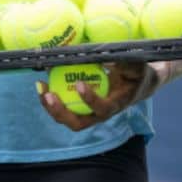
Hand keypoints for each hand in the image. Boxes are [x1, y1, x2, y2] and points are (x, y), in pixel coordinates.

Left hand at [38, 61, 160, 131]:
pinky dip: (51, 99)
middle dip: (61, 112)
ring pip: (67, 119)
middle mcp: (101, 115)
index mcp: (116, 105)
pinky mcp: (81, 110)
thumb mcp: (137, 67)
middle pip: (78, 123)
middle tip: (50, 94)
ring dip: (51, 108)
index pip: (103, 108)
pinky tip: (43, 84)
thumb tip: (108, 58)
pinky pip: (64, 109)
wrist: (139, 85)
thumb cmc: (138, 74)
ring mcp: (89, 114)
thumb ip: (126, 63)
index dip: (90, 100)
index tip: (80, 84)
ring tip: (41, 88)